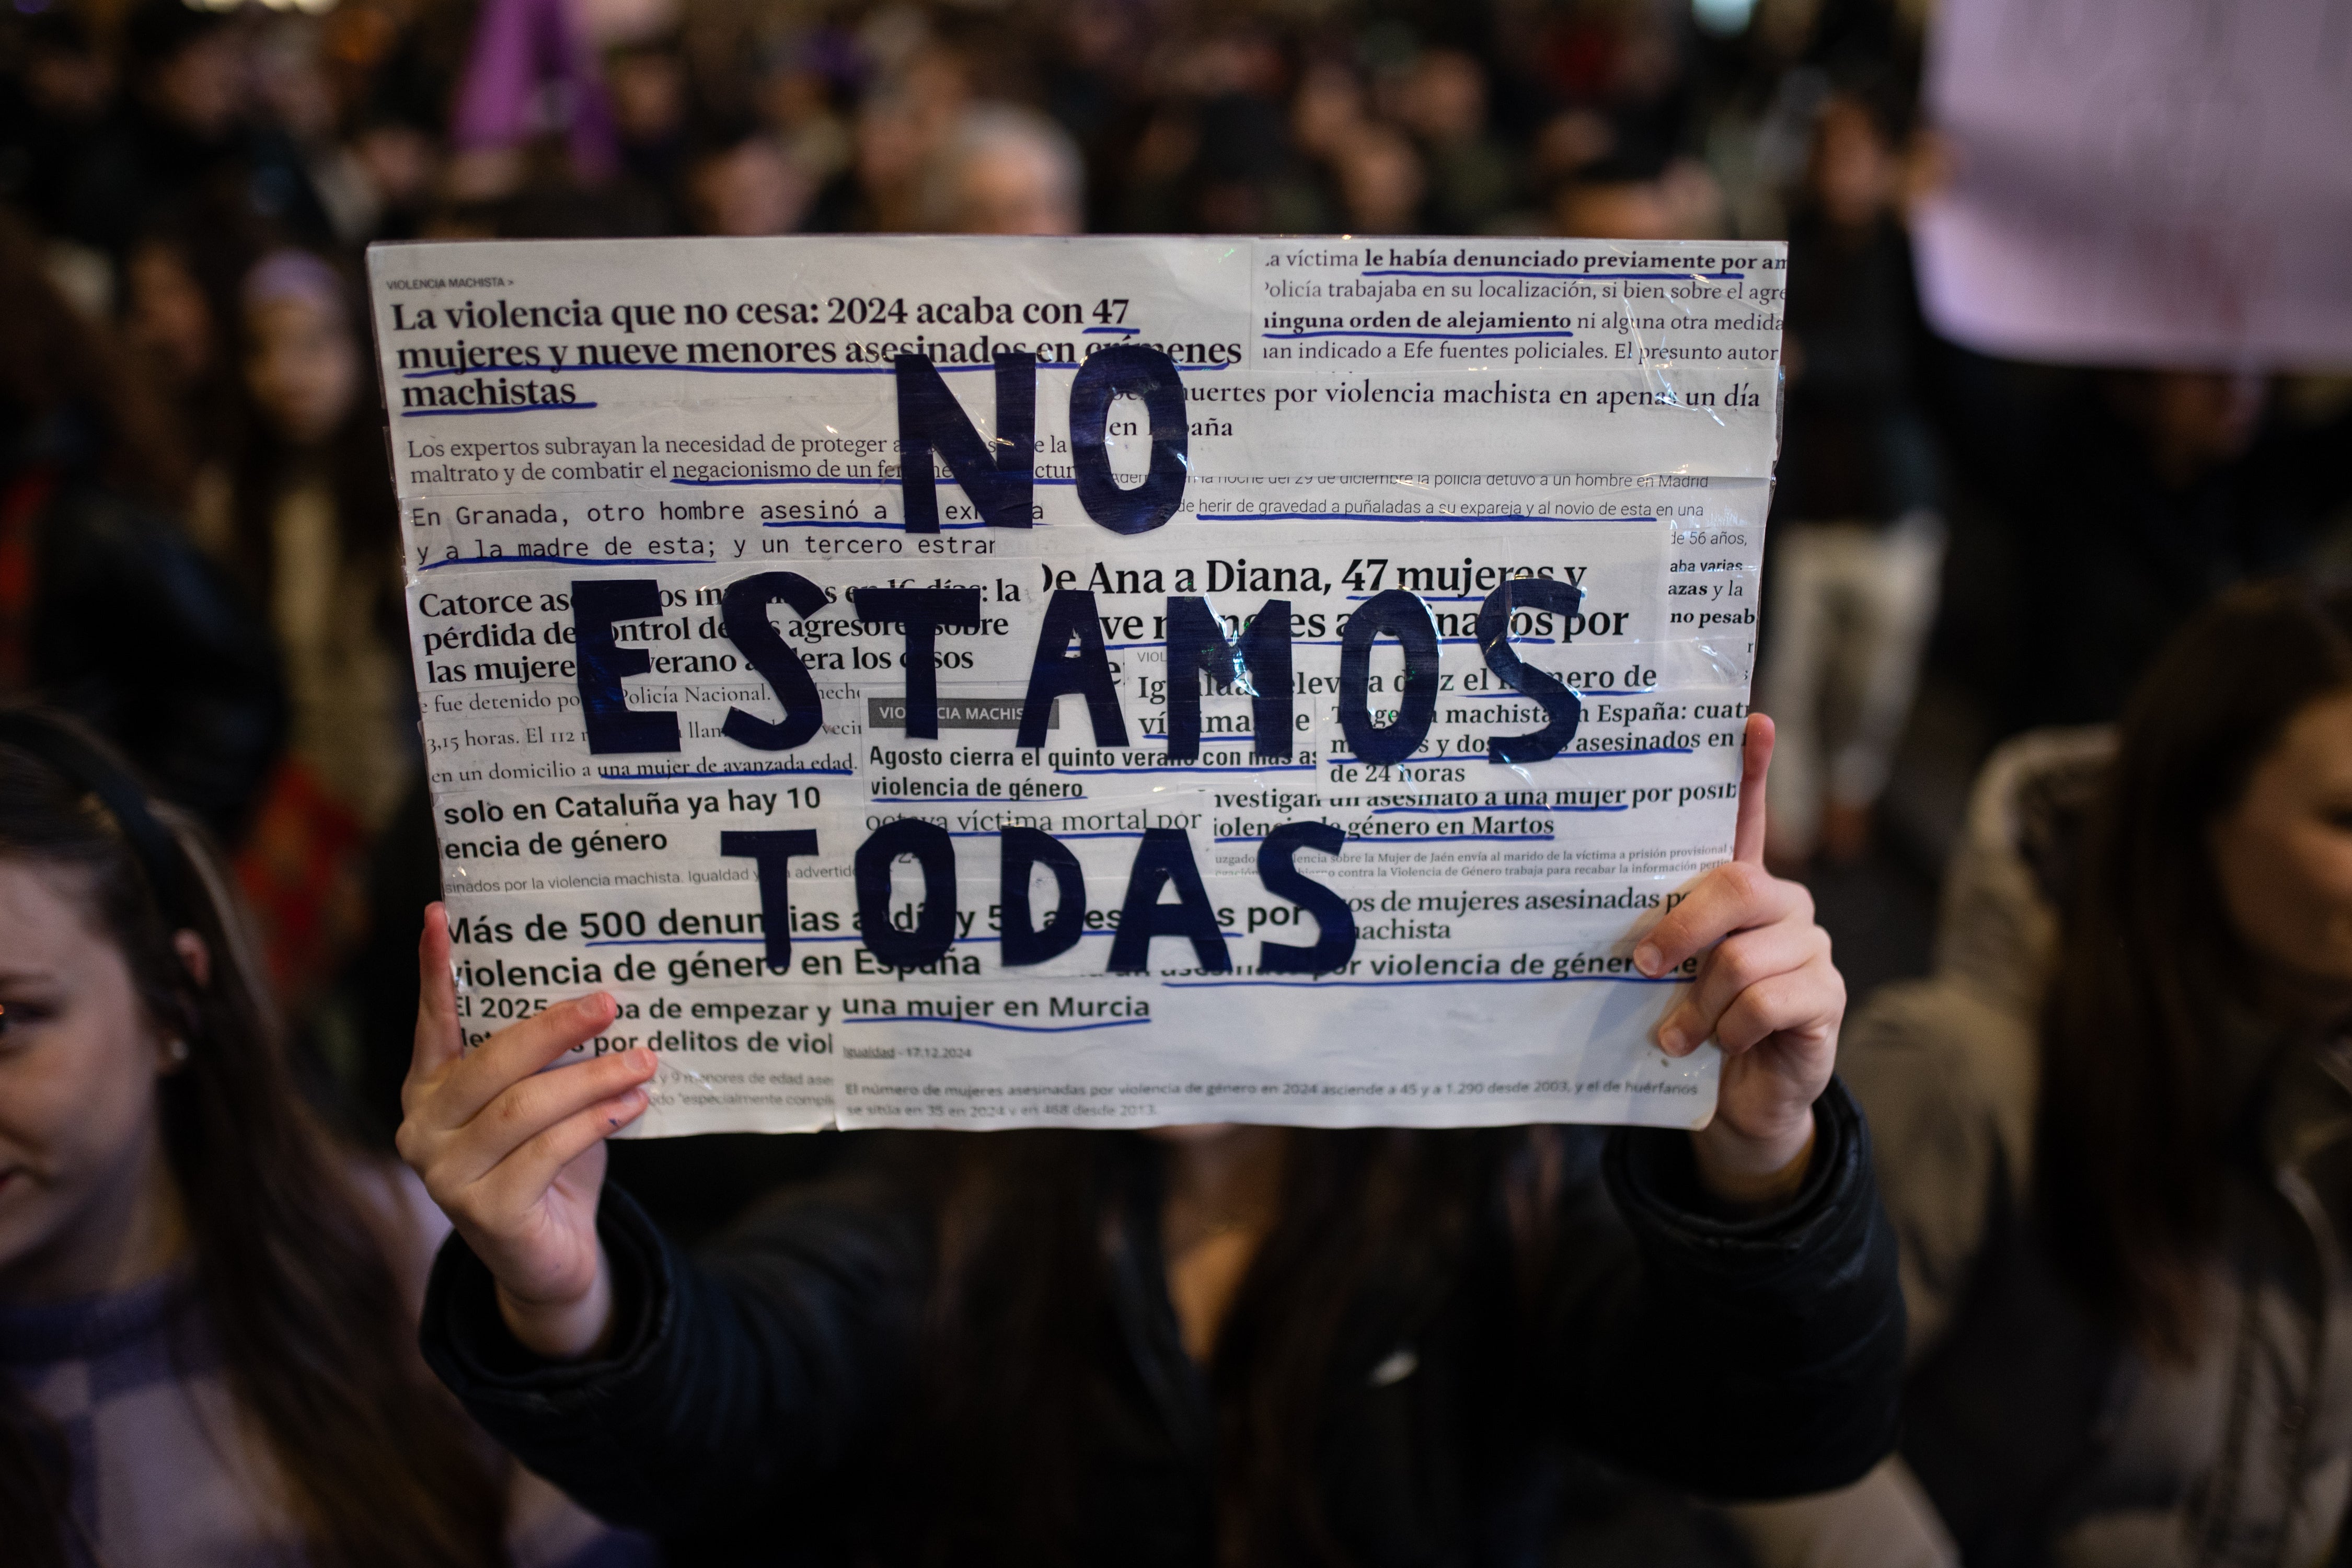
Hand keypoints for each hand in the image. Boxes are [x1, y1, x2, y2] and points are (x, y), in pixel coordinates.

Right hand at [396, 903, 656, 1357]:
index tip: (440, 914)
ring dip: (592, 1078)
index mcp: (429, 1090)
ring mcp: (445, 1175)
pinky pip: (547, 1151)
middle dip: (554, 1026)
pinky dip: (595, 1122)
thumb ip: (549, 1060)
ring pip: (523, 1107)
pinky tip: (631, 1104)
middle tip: (610, 1001)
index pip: (432, 1021)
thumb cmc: (550, 1162)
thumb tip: (600, 995)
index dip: (435, 969)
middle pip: (490, 1062)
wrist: (554, 1259)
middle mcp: (422, 1129)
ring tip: (644, 1059)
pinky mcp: (485, 1214)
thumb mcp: (546, 1101)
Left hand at [1634, 715, 1842, 1210]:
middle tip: (1645, 967)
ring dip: (1699, 1006)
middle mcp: (1782, 904)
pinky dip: (1729, 1031)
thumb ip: (1654, 941)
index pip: (1748, 817)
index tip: (1751, 719)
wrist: (1737, 1100)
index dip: (1751, 769)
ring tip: (1678, 1035)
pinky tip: (1720, 1047)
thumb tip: (1610, 933)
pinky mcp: (1826, 996)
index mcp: (1740, 888)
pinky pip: (1767, 1001)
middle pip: (1735, 885)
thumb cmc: (1692, 1026)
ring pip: (1743, 956)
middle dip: (1681, 929)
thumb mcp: (1666, 977)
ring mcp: (1811, 947)